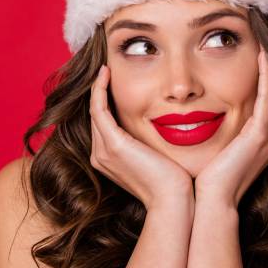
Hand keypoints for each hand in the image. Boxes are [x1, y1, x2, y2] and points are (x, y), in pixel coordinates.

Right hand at [89, 64, 193, 210]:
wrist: (173, 200)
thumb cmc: (173, 180)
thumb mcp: (157, 156)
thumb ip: (150, 141)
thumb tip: (163, 123)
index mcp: (109, 159)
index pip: (103, 123)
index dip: (106, 101)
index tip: (114, 80)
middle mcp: (100, 155)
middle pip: (96, 116)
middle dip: (99, 92)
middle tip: (106, 68)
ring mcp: (103, 151)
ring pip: (94, 110)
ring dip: (97, 87)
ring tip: (105, 68)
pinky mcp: (113, 145)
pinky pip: (98, 109)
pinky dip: (99, 90)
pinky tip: (105, 73)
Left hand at [194, 46, 267, 207]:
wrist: (215, 199)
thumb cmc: (213, 177)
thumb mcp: (226, 148)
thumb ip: (231, 130)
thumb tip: (215, 111)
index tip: (261, 56)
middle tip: (266, 43)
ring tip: (265, 45)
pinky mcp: (262, 134)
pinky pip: (267, 97)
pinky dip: (266, 76)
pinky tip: (262, 58)